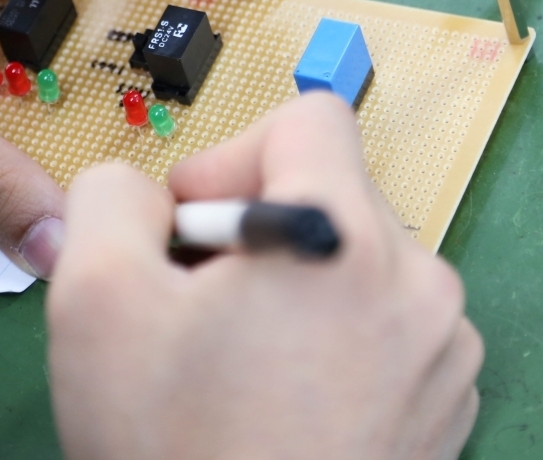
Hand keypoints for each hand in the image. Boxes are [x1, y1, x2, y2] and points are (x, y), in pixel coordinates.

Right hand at [48, 93, 481, 459]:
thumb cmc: (174, 449)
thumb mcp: (95, 297)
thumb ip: (110, 193)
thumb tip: (149, 189)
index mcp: (344, 239)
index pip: (310, 117)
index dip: (232, 154)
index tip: (193, 227)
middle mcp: (420, 284)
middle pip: (332, 192)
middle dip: (257, 229)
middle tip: (202, 305)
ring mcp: (446, 351)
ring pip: (358, 260)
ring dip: (297, 286)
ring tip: (243, 363)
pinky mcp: (447, 404)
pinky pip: (388, 324)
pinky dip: (336, 338)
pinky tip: (286, 401)